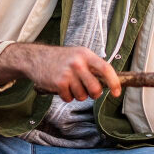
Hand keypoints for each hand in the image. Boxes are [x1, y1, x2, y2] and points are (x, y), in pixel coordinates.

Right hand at [0, 43, 121, 101]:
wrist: (36, 58)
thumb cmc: (61, 59)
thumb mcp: (79, 55)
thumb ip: (92, 66)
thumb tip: (109, 82)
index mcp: (86, 55)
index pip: (106, 69)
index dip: (114, 83)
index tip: (117, 93)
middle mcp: (78, 63)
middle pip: (95, 88)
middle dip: (94, 94)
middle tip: (89, 91)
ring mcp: (68, 73)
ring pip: (82, 96)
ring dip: (78, 95)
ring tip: (71, 86)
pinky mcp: (58, 82)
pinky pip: (69, 98)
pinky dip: (66, 96)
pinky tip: (62, 88)